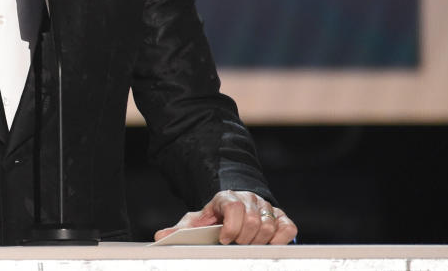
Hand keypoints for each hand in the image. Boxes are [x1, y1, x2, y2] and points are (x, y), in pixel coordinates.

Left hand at [154, 190, 296, 244]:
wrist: (233, 208)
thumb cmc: (214, 218)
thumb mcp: (196, 222)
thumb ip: (180, 230)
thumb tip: (160, 237)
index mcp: (226, 198)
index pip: (234, 207)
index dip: (231, 226)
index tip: (224, 240)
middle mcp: (248, 199)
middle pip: (253, 219)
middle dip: (244, 238)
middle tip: (236, 246)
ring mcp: (266, 208)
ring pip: (269, 225)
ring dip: (258, 241)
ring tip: (247, 247)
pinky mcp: (281, 218)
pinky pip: (287, 228)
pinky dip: (280, 239)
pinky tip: (267, 246)